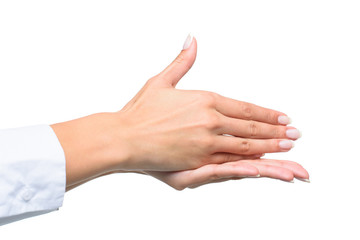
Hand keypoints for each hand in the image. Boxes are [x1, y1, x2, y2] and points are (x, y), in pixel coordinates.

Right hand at [52, 34, 301, 187]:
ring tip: (287, 148)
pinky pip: (230, 163)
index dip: (267, 114)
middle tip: (295, 134)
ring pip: (245, 146)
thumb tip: (191, 39)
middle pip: (251, 128)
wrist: (123, 137)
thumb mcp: (161, 80)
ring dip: (269, 147)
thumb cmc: (140, 111)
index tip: (283, 118)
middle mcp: (210, 122)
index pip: (245, 108)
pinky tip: (263, 163)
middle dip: (276, 131)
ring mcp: (205, 143)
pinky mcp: (197, 162)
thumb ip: (182, 61)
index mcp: (204, 100)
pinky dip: (250, 162)